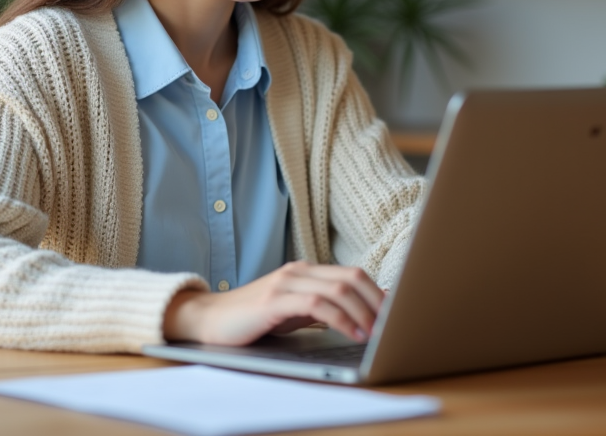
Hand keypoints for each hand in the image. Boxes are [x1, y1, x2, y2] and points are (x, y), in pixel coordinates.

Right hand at [162, 261, 383, 345]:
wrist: (210, 320)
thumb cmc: (254, 319)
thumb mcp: (294, 312)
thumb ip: (324, 308)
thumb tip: (363, 314)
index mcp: (306, 271)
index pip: (353, 274)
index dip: (378, 293)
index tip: (396, 313)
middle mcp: (298, 271)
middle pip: (351, 278)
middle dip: (376, 302)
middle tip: (392, 325)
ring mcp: (286, 283)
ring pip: (338, 289)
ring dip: (363, 313)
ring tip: (376, 333)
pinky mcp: (275, 300)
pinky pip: (317, 304)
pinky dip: (340, 319)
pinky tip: (352, 332)